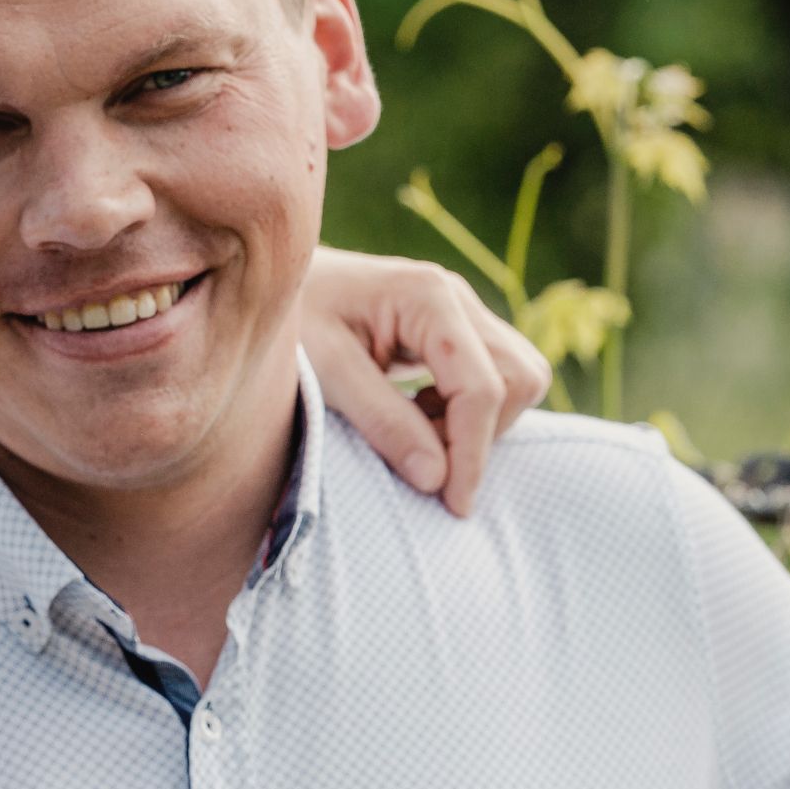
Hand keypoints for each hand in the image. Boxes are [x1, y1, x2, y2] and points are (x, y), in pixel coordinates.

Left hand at [298, 244, 550, 517]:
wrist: (271, 283)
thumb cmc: (290, 321)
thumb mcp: (324, 371)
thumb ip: (381, 420)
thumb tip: (436, 479)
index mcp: (428, 297)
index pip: (481, 388)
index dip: (472, 454)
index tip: (453, 505)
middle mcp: (457, 298)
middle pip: (518, 380)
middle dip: (481, 435)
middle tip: (422, 462)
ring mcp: (461, 311)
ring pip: (518, 379)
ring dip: (479, 423)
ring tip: (417, 436)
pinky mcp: (456, 330)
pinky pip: (495, 378)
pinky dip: (468, 412)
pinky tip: (419, 418)